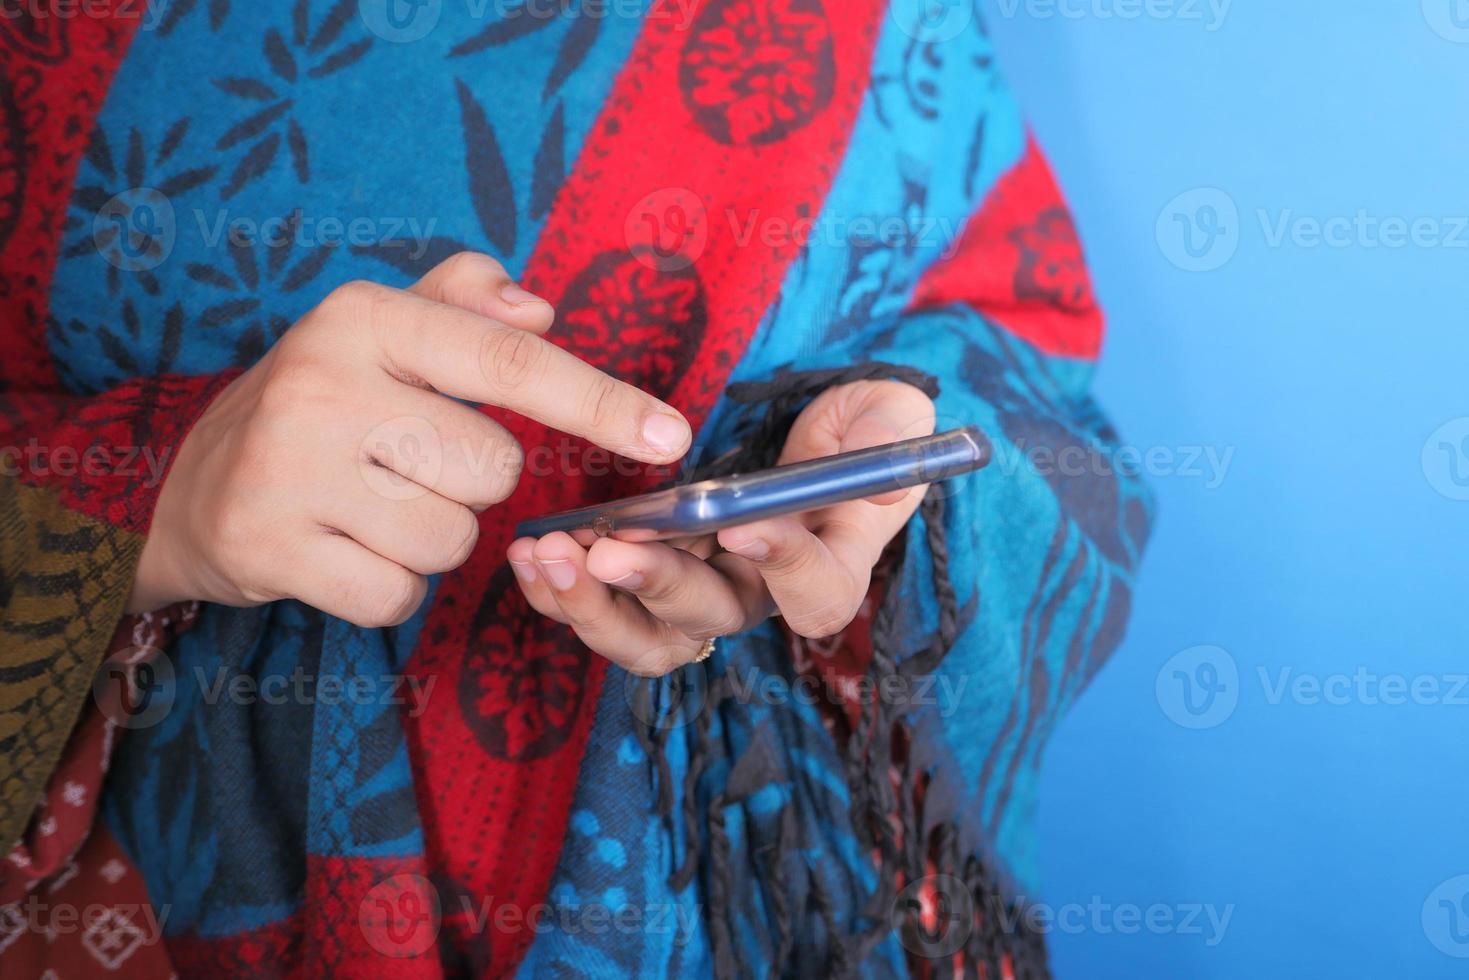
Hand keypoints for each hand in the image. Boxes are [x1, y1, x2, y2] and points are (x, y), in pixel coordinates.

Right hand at [127, 253, 693, 626]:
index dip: (600, 402)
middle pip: (492, 472)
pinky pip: (398, 597)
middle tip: (399, 467)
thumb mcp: (381, 331)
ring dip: (429, 541)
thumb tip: (540, 309)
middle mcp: (324, 384)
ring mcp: (290, 470)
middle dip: (469, 485)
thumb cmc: (319, 405)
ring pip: (453, 541)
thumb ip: (465, 304)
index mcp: (366, 319)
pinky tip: (341, 552)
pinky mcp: (269, 547)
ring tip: (365, 508)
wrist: (188, 488)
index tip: (671, 435)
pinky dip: (388, 589)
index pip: (510, 362)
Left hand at [507, 380, 935, 674]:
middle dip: (657, 585)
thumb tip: (879, 464)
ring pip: (649, 639)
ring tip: (551, 553)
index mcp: (829, 564)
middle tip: (608, 550)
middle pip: (713, 621)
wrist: (808, 436)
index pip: (816, 593)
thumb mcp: (888, 418)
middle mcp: (761, 594)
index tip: (739, 523)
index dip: (783, 565)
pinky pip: (604, 613)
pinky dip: (561, 591)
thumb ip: (888, 435)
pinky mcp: (651, 585)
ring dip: (595, 606)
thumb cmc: (858, 429)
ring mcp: (702, 595)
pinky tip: (529, 551)